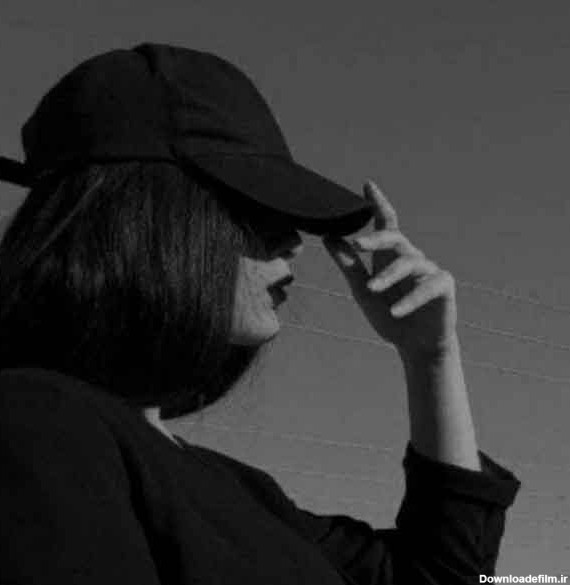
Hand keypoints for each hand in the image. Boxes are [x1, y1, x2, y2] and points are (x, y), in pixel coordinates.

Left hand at [324, 180, 457, 358]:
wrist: (415, 346)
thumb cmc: (389, 316)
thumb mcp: (362, 291)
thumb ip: (348, 264)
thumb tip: (327, 237)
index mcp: (390, 256)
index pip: (385, 224)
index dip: (377, 204)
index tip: (366, 185)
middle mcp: (410, 257)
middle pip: (394, 237)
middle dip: (376, 238)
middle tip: (357, 243)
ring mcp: (429, 270)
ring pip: (408, 262)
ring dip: (388, 276)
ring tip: (370, 290)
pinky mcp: (444, 286)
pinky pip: (427, 287)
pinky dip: (409, 300)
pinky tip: (394, 312)